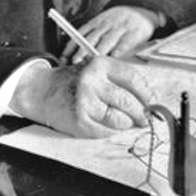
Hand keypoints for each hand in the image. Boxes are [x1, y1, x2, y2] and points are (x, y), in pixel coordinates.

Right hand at [12, 56, 153, 137]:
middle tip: (145, 119)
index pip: (133, 79)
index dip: (148, 95)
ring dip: (126, 124)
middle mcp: (91, 81)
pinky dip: (110, 131)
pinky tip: (107, 126)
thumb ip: (119, 82)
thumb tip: (149, 102)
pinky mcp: (78, 120)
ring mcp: (84, 101)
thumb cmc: (75, 82)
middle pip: (128, 102)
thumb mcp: (96, 71)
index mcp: (100, 64)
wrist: (42, 91)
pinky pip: (105, 131)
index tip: (154, 104)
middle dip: (141, 114)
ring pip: (119, 119)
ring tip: (124, 122)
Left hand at [64, 6, 163, 62]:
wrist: (142, 10)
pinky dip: (119, 50)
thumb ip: (90, 33)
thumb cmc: (118, 21)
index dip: (72, 46)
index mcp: (97, 22)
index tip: (65, 58)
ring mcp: (120, 29)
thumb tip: (71, 51)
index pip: (80, 34)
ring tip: (91, 62)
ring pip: (107, 41)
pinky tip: (114, 57)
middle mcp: (107, 25)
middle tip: (75, 61)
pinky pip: (125, 42)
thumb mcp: (103, 22)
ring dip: (98, 52)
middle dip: (82, 51)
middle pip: (92, 38)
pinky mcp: (134, 33)